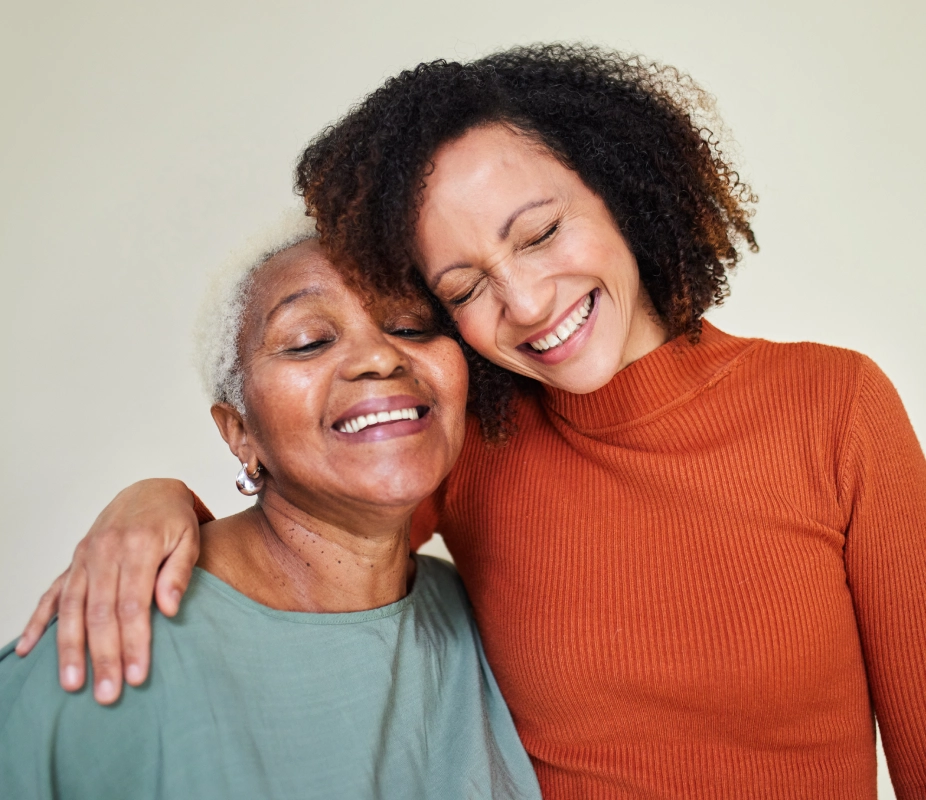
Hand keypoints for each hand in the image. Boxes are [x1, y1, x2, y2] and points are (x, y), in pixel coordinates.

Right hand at [15, 478, 201, 704]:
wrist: (150, 490)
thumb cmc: (174, 520)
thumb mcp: (190, 539)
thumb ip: (179, 573)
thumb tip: (170, 611)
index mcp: (138, 547)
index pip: (134, 605)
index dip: (134, 643)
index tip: (138, 676)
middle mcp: (105, 552)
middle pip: (101, 613)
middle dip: (103, 657)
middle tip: (107, 694)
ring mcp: (85, 557)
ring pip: (73, 609)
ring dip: (70, 649)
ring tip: (72, 684)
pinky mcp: (74, 562)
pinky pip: (52, 594)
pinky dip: (39, 622)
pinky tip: (29, 650)